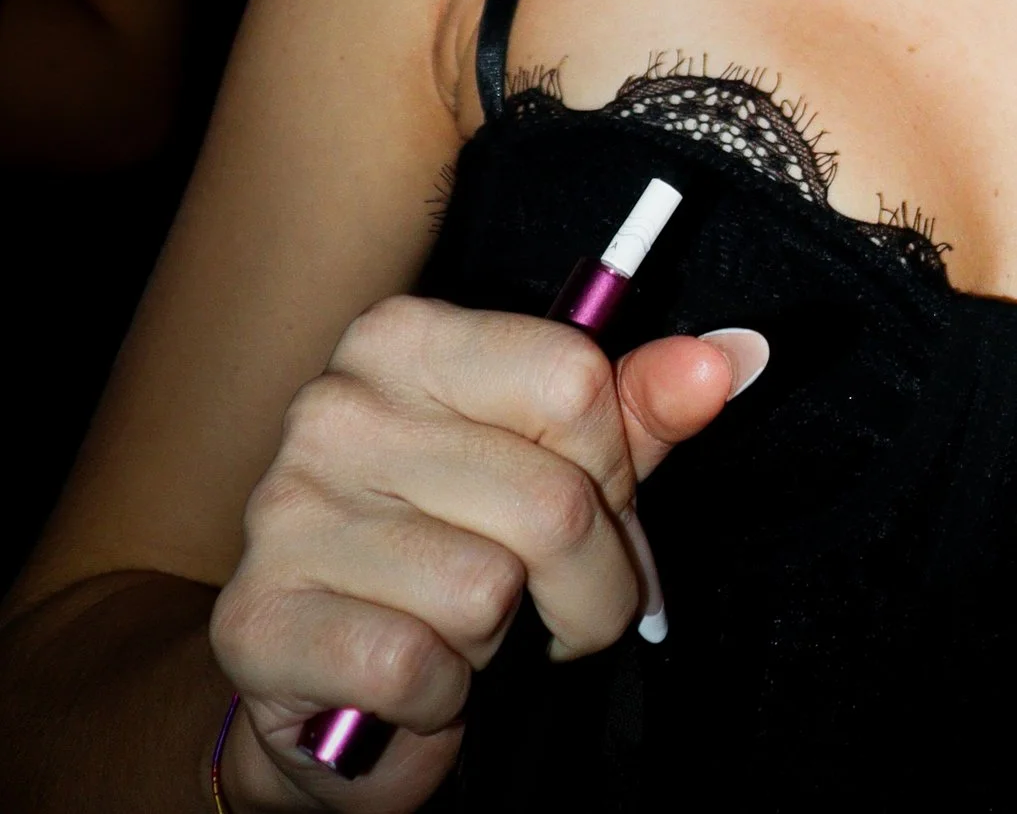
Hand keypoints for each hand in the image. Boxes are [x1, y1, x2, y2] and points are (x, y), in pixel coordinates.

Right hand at [208, 296, 765, 807]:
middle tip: (557, 614)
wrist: (317, 682)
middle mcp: (335, 406)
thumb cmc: (446, 549)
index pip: (575, 380)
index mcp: (404, 339)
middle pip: (551, 500)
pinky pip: (417, 664)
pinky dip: (440, 699)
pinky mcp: (260, 619)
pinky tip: (413, 681)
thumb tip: (735, 358)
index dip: (613, 474)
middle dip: (586, 587)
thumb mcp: (548, 462)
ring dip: (501, 645)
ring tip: (463, 635)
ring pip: (488, 589)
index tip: (601, 516)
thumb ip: (636, 408)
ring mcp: (287, 510)